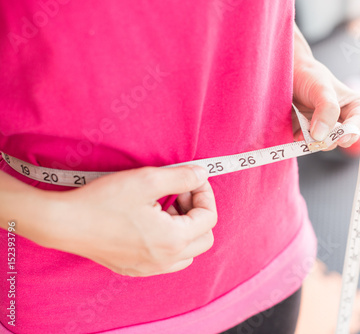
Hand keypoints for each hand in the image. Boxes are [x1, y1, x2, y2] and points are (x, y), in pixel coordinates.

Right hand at [45, 166, 216, 276]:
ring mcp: (150, 269)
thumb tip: (201, 175)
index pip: (209, 218)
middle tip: (179, 193)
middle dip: (197, 212)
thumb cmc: (103, 202)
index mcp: (173, 240)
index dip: (205, 194)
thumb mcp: (148, 180)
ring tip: (164, 207)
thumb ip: (182, 177)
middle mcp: (165, 261)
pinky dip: (169, 241)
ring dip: (185, 228)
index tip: (193, 180)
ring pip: (188, 251)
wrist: (64, 223)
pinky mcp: (135, 269)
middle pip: (204, 238)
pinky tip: (151, 222)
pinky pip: (167, 260)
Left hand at [292, 23, 359, 149]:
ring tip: (302, 129)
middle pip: (340, 139)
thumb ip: (326, 109)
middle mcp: (342, 120)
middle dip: (328, 140)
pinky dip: (299, 139)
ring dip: (311, 140)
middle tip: (316, 137)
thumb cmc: (309, 75)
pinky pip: (305, 143)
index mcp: (355, 107)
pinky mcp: (308, 133)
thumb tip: (320, 136)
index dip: (352, 132)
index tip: (341, 138)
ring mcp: (324, 128)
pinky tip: (295, 130)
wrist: (287, 73)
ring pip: (322, 144)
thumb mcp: (321, 87)